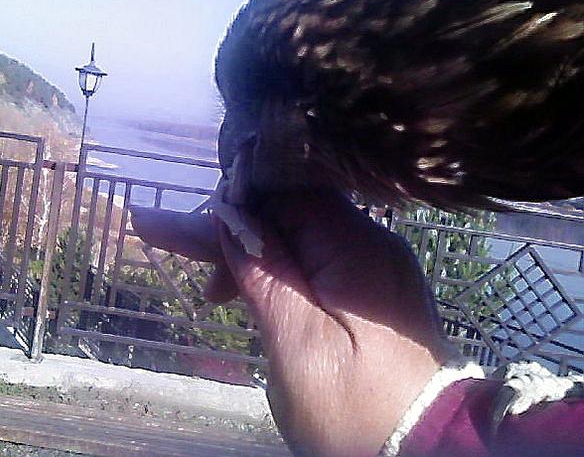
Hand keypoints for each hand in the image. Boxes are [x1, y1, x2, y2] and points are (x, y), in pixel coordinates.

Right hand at [211, 190, 456, 455]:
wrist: (426, 448)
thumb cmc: (357, 407)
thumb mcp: (299, 343)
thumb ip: (265, 274)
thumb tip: (230, 213)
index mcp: (355, 246)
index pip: (287, 192)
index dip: (238, 206)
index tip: (198, 243)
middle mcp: (372, 240)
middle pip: (294, 211)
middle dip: (242, 233)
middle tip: (200, 274)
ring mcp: (378, 262)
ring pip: (304, 233)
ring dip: (261, 254)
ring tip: (221, 295)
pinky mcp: (376, 284)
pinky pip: (321, 257)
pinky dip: (286, 270)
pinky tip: (264, 295)